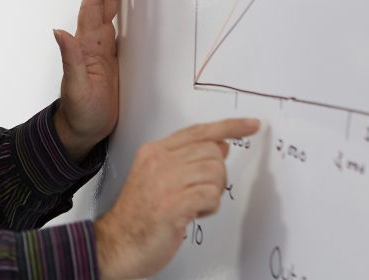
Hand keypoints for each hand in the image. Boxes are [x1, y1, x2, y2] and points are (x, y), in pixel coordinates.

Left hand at [54, 0, 145, 161]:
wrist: (81, 131)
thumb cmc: (79, 113)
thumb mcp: (75, 88)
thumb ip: (69, 60)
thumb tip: (59, 32)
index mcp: (87, 45)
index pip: (95, 5)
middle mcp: (93, 42)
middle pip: (106, 1)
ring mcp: (102, 49)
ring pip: (112, 9)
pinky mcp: (111, 58)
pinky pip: (120, 25)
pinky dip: (125, 8)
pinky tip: (131, 1)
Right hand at [93, 118, 260, 279]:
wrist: (118, 244)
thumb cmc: (138, 216)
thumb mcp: (158, 178)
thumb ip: (187, 159)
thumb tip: (220, 146)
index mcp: (154, 152)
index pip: (198, 131)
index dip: (229, 126)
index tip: (250, 124)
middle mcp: (159, 162)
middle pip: (212, 152)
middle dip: (216, 175)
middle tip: (200, 192)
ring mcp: (165, 182)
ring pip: (216, 173)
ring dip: (212, 193)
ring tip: (193, 205)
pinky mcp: (174, 204)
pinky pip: (212, 196)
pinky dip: (209, 208)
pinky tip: (193, 214)